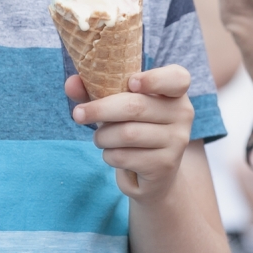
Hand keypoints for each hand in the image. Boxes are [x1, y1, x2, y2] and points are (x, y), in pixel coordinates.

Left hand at [67, 64, 194, 200]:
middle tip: (78, 114)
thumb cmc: (134, 127)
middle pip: (135, 107)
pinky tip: (114, 154)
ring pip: (127, 134)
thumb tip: (70, 83)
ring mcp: (177, 140)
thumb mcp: (118, 105)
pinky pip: (125, 156)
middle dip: (100, 110)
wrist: (154, 174)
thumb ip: (94, 90)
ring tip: (100, 139)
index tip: (130, 82)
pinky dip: (109, 155)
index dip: (154, 79)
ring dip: (103, 137)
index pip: (177, 78)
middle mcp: (183, 113)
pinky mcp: (165, 164)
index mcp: (175, 91)